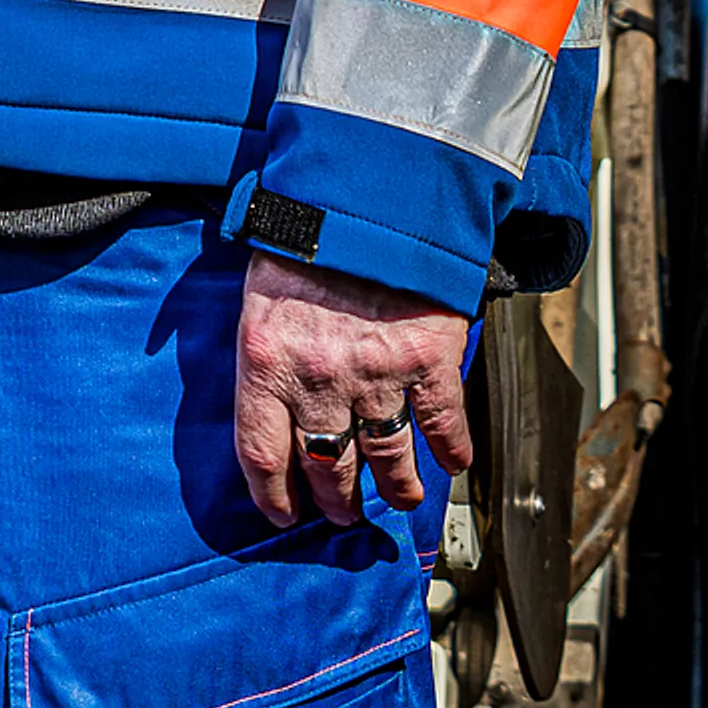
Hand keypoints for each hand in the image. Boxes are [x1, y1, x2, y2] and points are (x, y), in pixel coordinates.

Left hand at [235, 250, 473, 530]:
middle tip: (343, 512)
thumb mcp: (254, 295)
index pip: (261, 454)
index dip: (273, 496)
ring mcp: (376, 373)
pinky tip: (453, 465)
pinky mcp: (427, 360)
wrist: (366, 193)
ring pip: (387, 460)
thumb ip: (255, 352)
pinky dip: (452, 452)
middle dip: (337, 501)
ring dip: (395, 489)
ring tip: (398, 497)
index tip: (284, 514)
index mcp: (266, 360)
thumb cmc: (303, 240)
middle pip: (326, 468)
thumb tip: (257, 400)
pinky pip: (443, 425)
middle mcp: (318, 378)